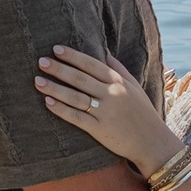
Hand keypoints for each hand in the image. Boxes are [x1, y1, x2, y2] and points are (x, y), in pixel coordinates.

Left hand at [35, 45, 172, 174]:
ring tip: (38, 81)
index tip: (56, 49)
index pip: (92, 65)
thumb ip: (119, 70)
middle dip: (59, 69)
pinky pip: (76, 117)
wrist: (152, 141)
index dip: (73, 56)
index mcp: (119, 82)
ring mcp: (105, 112)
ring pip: (75, 97)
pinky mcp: (99, 130)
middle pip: (80, 79)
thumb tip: (105, 53)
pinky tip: (48, 102)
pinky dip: (61, 109)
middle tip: (41, 61)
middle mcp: (111, 94)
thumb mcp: (135, 87)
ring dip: (55, 88)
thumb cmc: (143, 113)